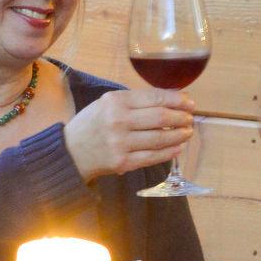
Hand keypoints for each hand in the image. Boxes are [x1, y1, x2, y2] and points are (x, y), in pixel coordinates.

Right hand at [63, 90, 193, 182]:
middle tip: (190, 118)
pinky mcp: (122, 162)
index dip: (177, 100)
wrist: (70, 151)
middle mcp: (118, 121)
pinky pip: (152, 157)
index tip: (190, 102)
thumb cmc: (92, 124)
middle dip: (181, 117)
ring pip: (159, 138)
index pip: (154, 97)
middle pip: (160, 117)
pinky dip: (169, 152)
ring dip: (179, 135)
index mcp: (115, 101)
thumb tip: (172, 99)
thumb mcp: (107, 103)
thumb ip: (135, 101)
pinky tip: (177, 148)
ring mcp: (121, 143)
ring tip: (187, 132)